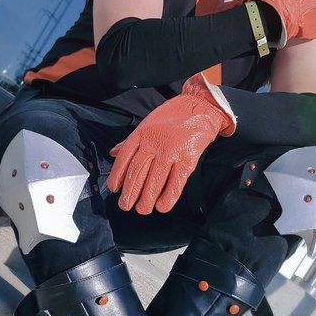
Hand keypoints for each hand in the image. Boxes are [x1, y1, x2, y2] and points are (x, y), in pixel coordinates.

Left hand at [107, 74, 234, 213]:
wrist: (201, 106)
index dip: (117, 176)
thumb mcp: (147, 124)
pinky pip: (176, 182)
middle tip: (126, 206)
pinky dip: (168, 197)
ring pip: (154, 181)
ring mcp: (171, 151)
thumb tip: (113, 152)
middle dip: (129, 193)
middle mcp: (154, 143)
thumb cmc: (173, 116)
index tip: (115, 189)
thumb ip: (131, 141)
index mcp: (142, 133)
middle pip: (137, 173)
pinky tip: (162, 206)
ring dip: (146, 199)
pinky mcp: (188, 158)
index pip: (124, 159)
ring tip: (142, 209)